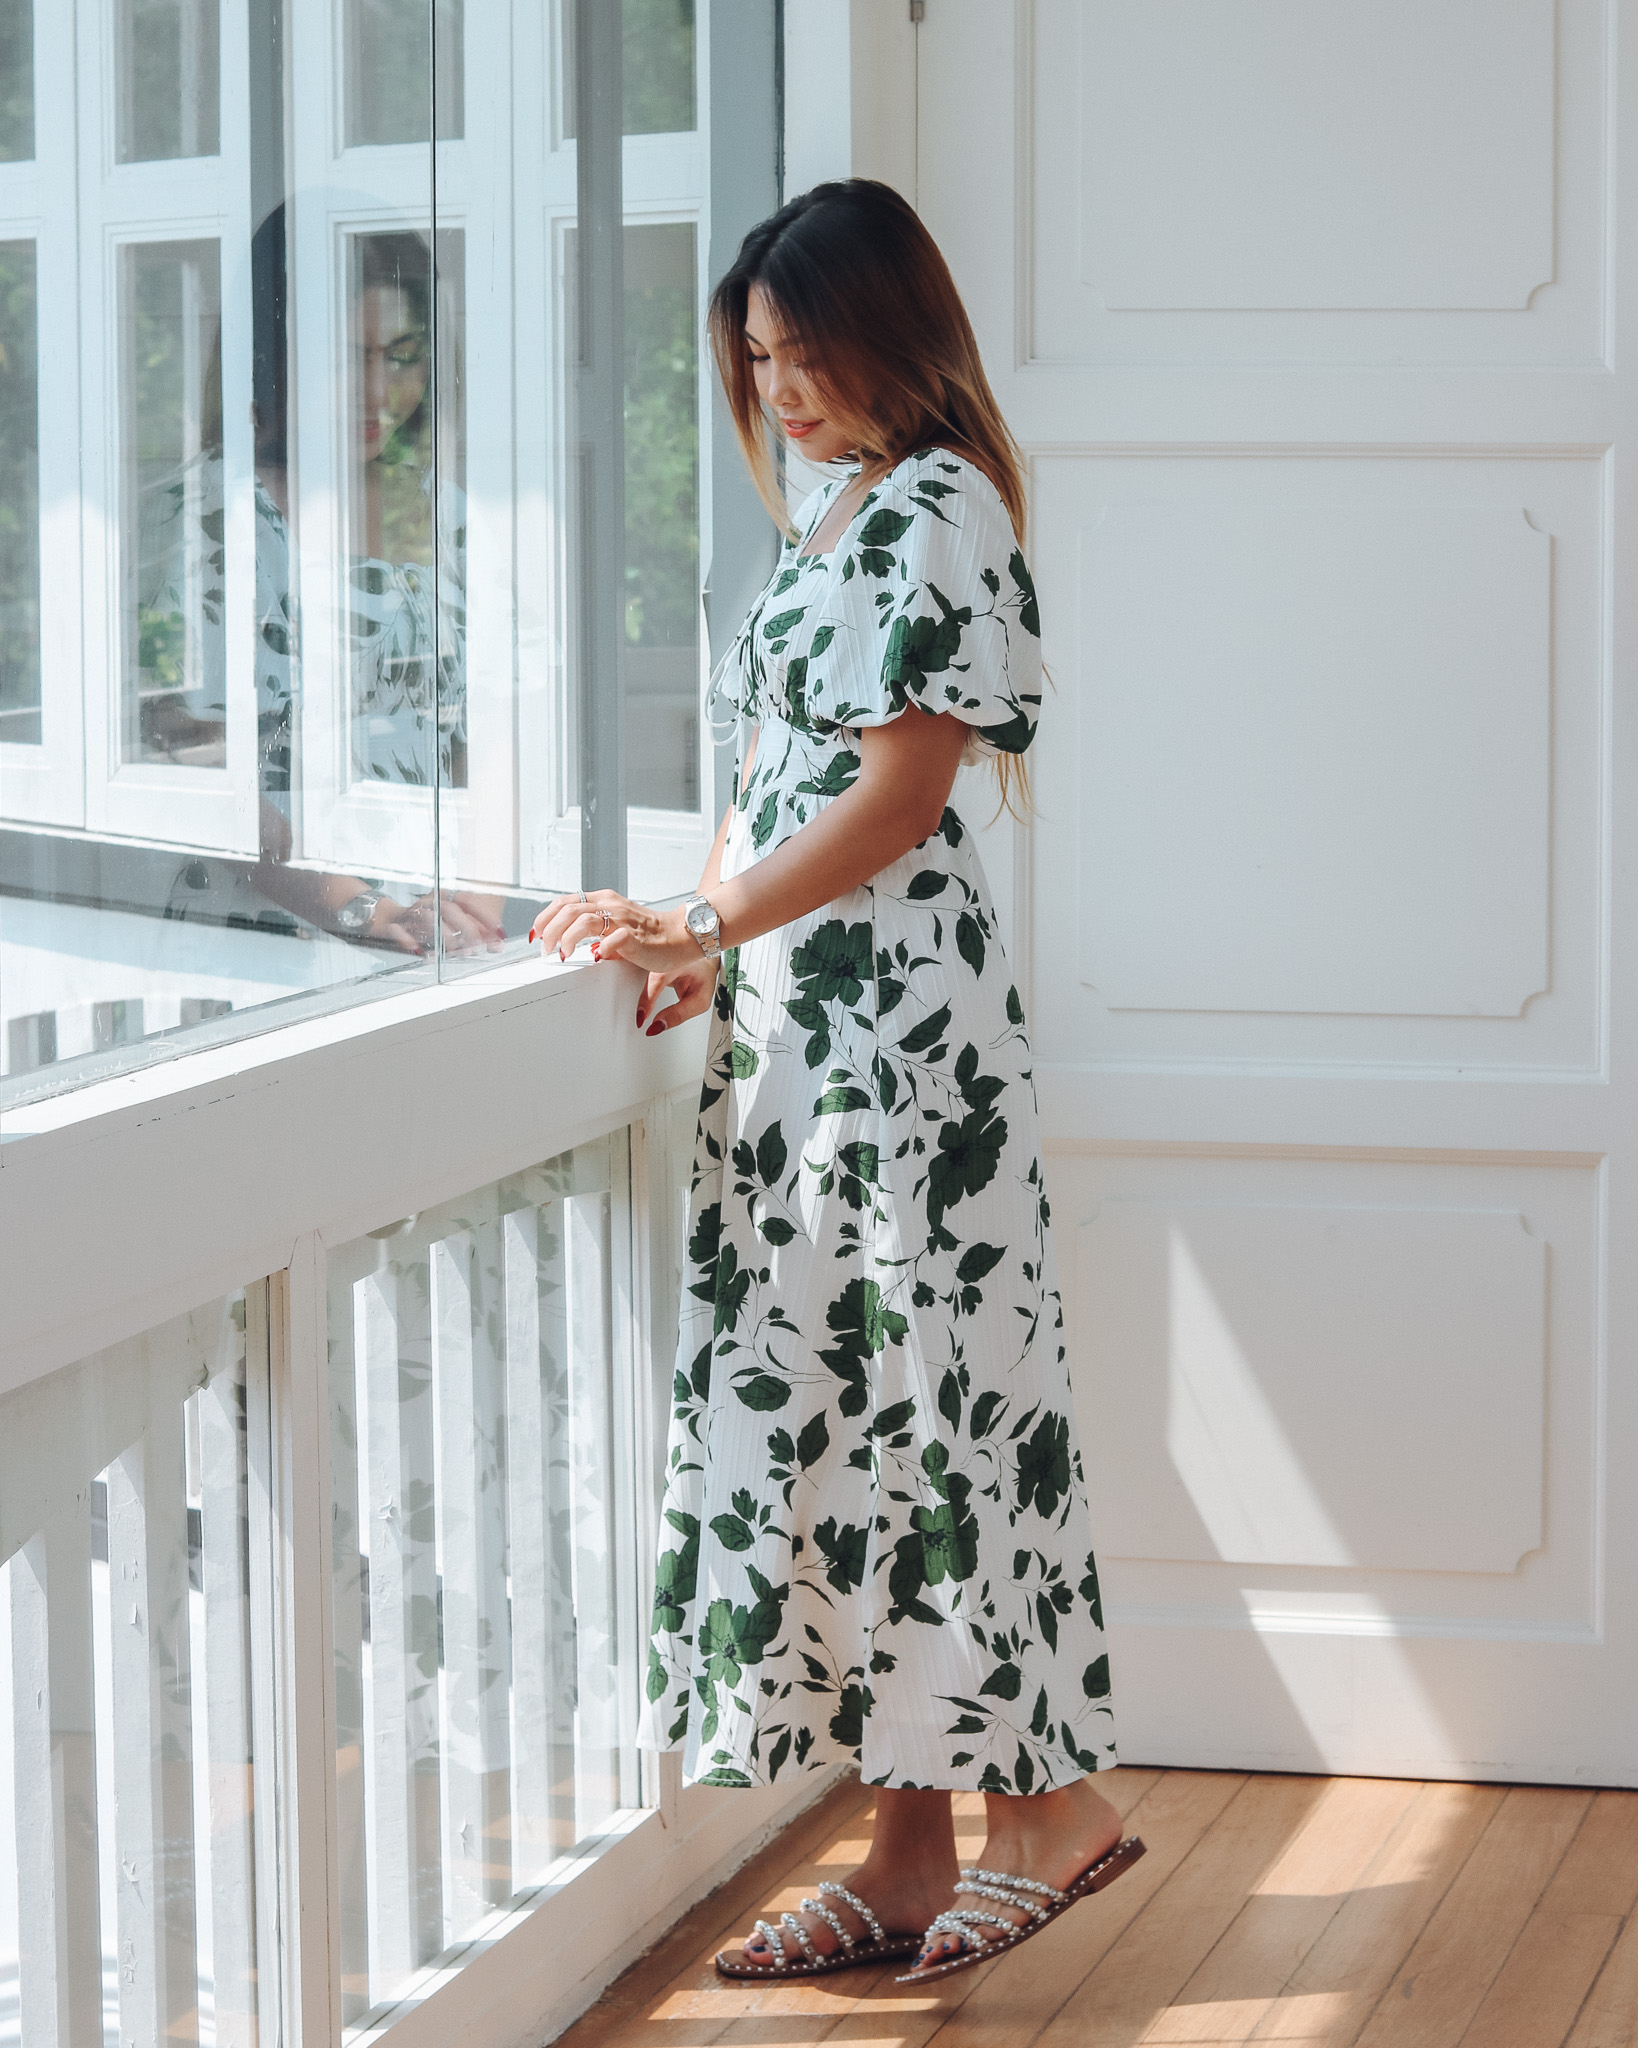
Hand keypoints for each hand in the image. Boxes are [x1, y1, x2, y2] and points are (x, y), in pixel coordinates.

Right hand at [377, 890, 505, 955]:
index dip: (485, 916)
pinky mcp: (394, 924)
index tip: (499, 931)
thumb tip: (497, 944)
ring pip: (428, 918)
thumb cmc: (424, 922)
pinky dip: (407, 939)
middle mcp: (430, 902)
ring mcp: (411, 912)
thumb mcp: (450, 924)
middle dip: (467, 928)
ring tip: (455, 950)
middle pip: (451, 909)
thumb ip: (473, 932)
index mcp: (445, 897)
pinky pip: (398, 930)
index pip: (468, 901)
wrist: (387, 918)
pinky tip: (418, 950)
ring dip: (443, 934)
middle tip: (478, 947)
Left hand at [528, 890, 714, 1032]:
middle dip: (549, 930)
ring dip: (566, 939)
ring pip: (583, 921)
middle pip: (568, 910)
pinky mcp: (634, 936)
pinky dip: (597, 949)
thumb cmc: (648, 933)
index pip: (564, 901)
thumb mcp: (614, 921)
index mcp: (603, 899)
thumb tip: (564, 937)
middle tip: (545, 949)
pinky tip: (593, 958)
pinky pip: (611, 940)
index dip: (544, 917)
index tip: (536, 934)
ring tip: (562, 954)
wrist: (679, 935)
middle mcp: (610, 905)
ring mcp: (622, 919)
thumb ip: (591, 924)